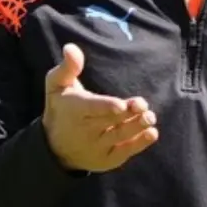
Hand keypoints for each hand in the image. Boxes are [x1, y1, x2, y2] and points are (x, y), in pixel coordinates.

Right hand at [42, 44, 158, 172]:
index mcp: (74, 110)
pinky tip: (151, 133)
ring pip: (120, 136)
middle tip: (142, 105)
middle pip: (110, 121)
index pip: (91, 109)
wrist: (55, 147)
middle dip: (127, 114)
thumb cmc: (61, 108)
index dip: (106, 107)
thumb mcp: (56, 85)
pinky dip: (139, 143)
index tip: (121, 105)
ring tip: (150, 117)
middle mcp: (85, 131)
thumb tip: (71, 48)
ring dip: (136, 127)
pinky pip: (124, 151)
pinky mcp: (107, 159)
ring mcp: (96, 147)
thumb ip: (67, 67)